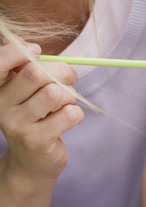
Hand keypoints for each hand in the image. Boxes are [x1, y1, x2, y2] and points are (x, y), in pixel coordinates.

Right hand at [0, 38, 83, 181]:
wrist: (31, 162)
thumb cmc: (33, 117)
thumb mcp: (24, 91)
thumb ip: (26, 67)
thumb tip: (27, 44)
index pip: (1, 62)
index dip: (22, 51)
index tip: (38, 53)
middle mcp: (1, 106)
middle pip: (36, 73)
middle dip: (62, 71)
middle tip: (71, 79)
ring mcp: (17, 125)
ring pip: (55, 93)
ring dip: (70, 96)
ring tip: (67, 104)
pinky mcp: (37, 141)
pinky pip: (69, 114)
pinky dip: (77, 114)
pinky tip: (69, 121)